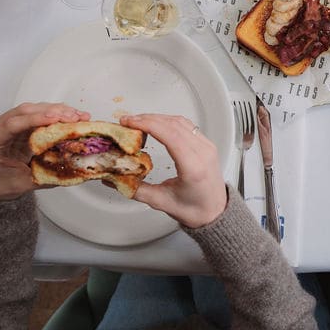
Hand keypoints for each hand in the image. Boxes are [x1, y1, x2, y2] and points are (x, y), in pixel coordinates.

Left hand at [0, 102, 89, 200]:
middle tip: (74, 118)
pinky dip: (55, 113)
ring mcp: (6, 123)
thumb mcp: (22, 184)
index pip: (12, 125)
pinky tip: (70, 116)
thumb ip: (46, 176)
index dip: (35, 120)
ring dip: (57, 110)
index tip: (55, 118)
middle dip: (52, 112)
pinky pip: (36, 112)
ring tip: (78, 116)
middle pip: (24, 112)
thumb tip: (71, 168)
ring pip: (32, 109)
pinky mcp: (18, 122)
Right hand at [121, 114, 227, 228]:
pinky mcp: (206, 144)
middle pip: (174, 125)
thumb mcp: (161, 202)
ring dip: (157, 118)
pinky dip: (168, 121)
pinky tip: (156, 124)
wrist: (215, 211)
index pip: (171, 136)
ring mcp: (207, 146)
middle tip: (127, 121)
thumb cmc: (195, 209)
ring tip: (137, 121)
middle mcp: (203, 153)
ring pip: (181, 122)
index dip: (148, 124)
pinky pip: (187, 125)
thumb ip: (135, 190)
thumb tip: (114, 180)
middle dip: (148, 119)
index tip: (130, 122)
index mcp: (193, 167)